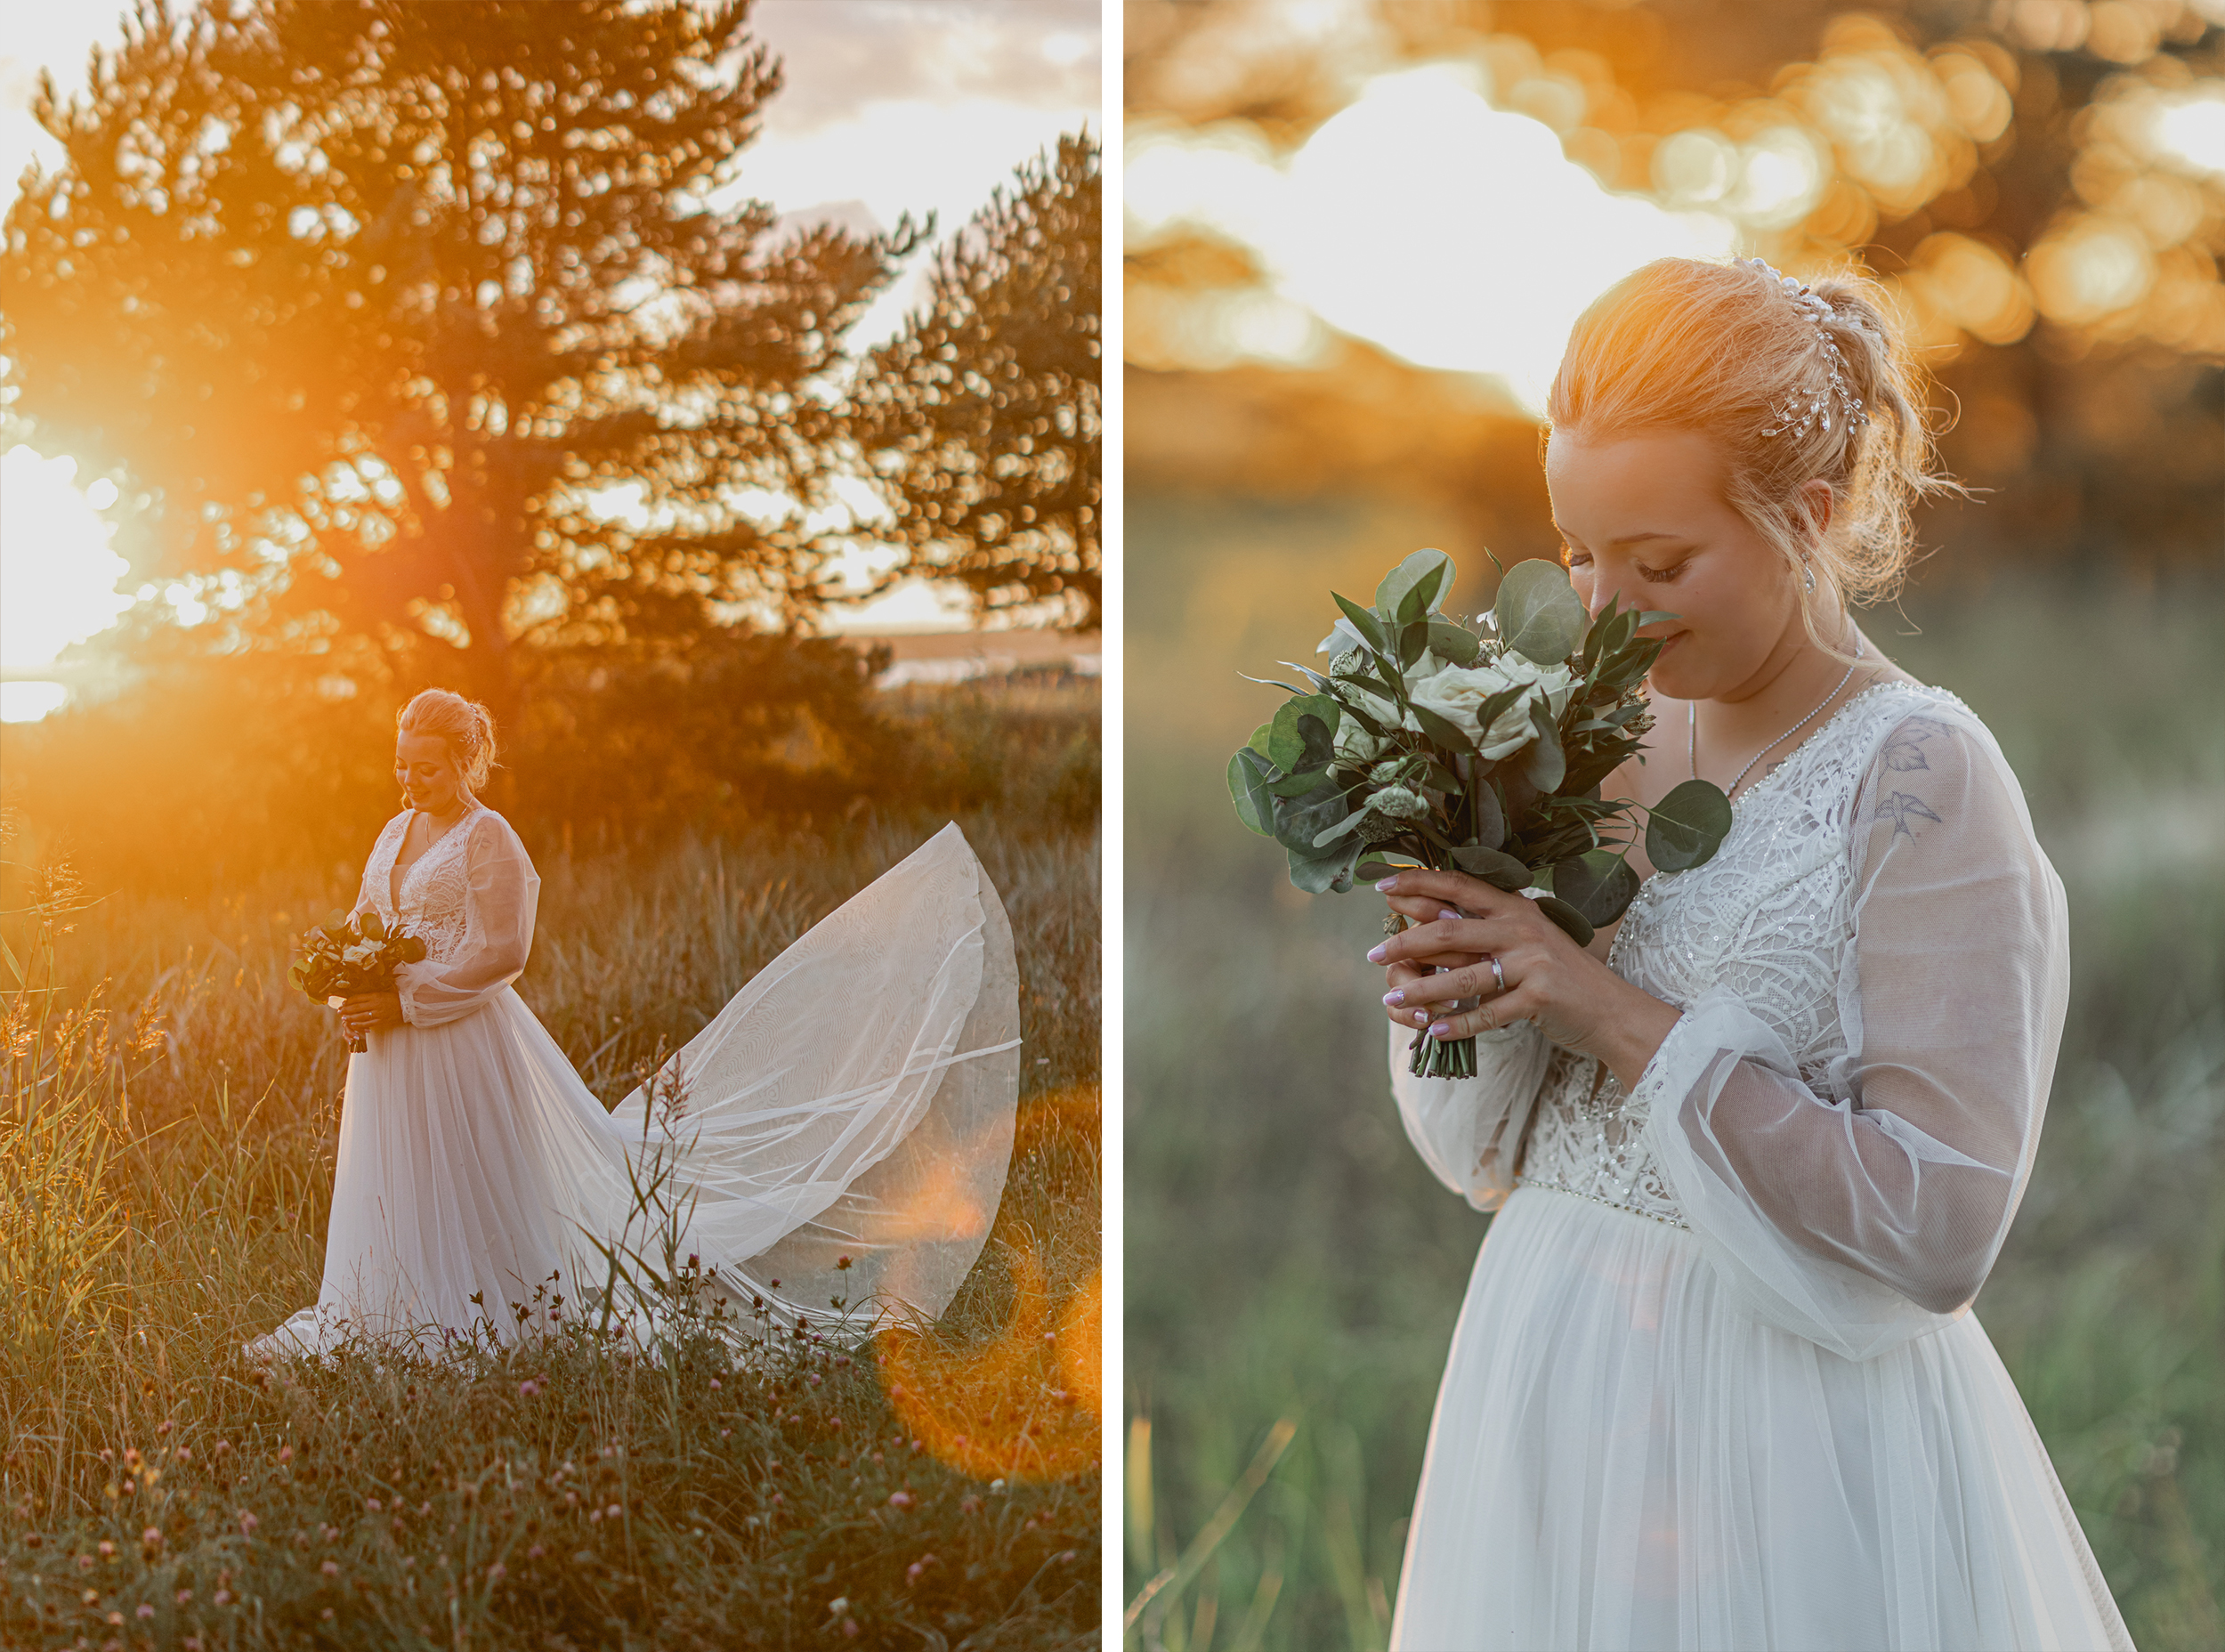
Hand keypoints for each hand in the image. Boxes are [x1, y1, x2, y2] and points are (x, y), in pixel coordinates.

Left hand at [339, 991, 404, 1038]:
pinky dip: (359, 1024)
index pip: (358, 998)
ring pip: (360, 1016)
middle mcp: (375, 1004)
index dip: (349, 1001)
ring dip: (350, 1017)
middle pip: (356, 1007)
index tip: (343, 1003)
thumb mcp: (382, 993)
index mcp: (375, 996)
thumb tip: (357, 1000)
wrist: (407, 1006)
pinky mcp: (381, 1021)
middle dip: (346, 1009)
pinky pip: (367, 1023)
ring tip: (344, 1018)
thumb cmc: (394, 998)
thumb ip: (370, 997)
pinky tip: (353, 1024)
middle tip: (339, 1011)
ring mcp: (378, 1013)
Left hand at [1369, 868, 1680, 1091]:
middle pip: (1450, 929)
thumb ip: (1486, 932)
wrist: (1612, 1010)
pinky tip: (1433, 1031)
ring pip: (1462, 975)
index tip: (1382, 884)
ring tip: (1392, 997)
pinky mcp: (1539, 997)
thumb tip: (1428, 924)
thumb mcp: (1526, 941)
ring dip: (1422, 989)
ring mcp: (1532, 962)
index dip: (1419, 882)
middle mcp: (1522, 928)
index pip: (1459, 884)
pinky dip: (1457, 1024)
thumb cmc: (1560, 976)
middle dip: (1405, 940)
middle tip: (1373, 954)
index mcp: (1515, 908)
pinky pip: (1487, 1013)